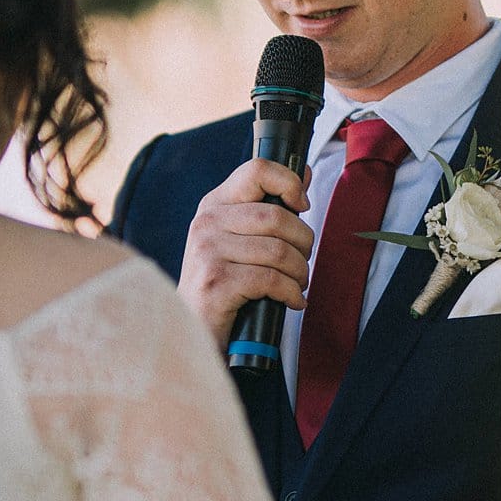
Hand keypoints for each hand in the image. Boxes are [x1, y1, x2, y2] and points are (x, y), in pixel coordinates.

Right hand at [177, 158, 314, 341]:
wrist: (194, 329)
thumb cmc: (224, 283)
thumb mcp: (241, 239)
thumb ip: (269, 207)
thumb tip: (306, 172)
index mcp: (214, 205)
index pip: (257, 171)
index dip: (290, 183)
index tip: (302, 205)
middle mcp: (207, 223)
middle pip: (277, 217)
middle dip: (303, 243)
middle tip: (302, 261)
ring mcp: (207, 252)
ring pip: (279, 251)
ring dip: (300, 273)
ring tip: (297, 284)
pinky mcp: (216, 283)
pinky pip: (272, 280)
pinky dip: (292, 293)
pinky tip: (291, 301)